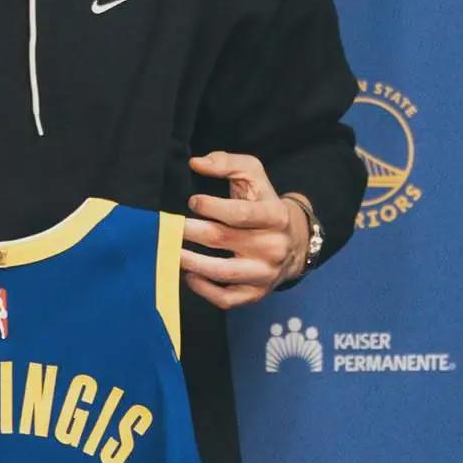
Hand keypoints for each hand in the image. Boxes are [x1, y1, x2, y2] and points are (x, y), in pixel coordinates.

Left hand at [179, 151, 308, 309]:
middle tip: (168, 226)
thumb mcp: (253, 175)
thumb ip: (226, 163)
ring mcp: (265, 273)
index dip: (212, 207)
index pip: (240, 213)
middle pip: (224, 239)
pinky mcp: (256, 293)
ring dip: (191, 262)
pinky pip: (227, 299)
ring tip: (171, 250)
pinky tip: (189, 275)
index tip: (193, 201)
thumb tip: (195, 163)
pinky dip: (204, 290)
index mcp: (275, 216)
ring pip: (223, 272)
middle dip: (191, 231)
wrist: (293, 240)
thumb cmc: (263, 202)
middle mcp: (273, 246)